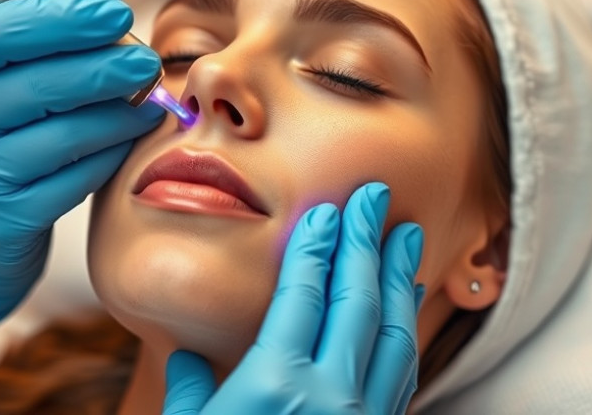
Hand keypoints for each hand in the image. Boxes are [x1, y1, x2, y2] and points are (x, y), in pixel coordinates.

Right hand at [0, 0, 165, 332]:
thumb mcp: (6, 68)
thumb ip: (47, 12)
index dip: (63, 18)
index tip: (114, 13)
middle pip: (40, 83)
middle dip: (106, 66)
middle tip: (145, 59)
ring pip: (65, 134)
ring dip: (118, 113)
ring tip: (146, 99)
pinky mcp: (2, 219)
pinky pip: (75, 178)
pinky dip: (110, 154)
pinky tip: (127, 138)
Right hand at [162, 182, 424, 414]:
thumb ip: (190, 390)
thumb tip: (187, 360)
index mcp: (275, 384)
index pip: (303, 295)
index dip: (314, 247)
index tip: (325, 211)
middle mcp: (329, 397)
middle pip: (357, 302)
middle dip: (366, 242)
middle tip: (375, 196)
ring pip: (394, 335)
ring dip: (397, 279)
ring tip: (404, 237)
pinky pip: (402, 373)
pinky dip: (404, 330)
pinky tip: (404, 306)